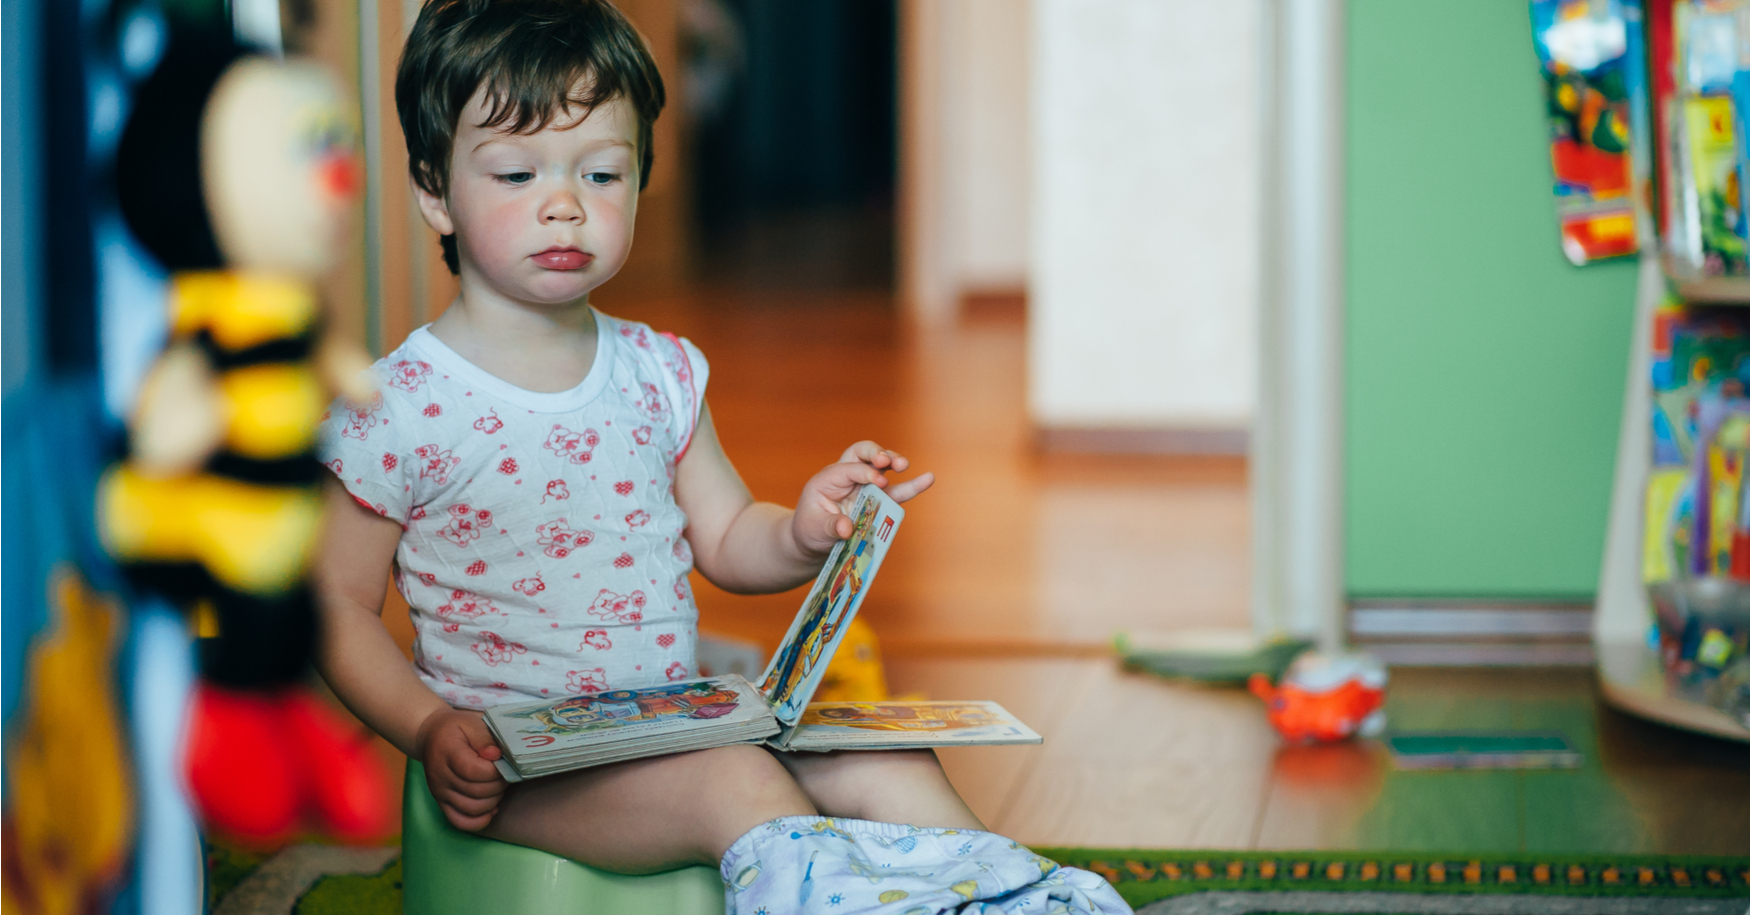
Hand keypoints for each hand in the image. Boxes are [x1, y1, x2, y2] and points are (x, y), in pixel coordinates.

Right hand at [414, 707, 507, 830]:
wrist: (430, 736)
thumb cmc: (456, 728)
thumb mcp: (471, 723)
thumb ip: (484, 738)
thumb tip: (496, 755)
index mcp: (448, 753)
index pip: (474, 772)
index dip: (495, 771)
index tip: (504, 762)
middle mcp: (440, 776)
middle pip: (476, 792)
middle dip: (499, 784)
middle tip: (506, 773)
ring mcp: (439, 792)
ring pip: (472, 809)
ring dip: (493, 800)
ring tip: (499, 786)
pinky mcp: (442, 803)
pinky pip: (460, 822)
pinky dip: (480, 820)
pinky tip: (492, 808)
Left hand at [792, 441, 933, 556]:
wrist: (815, 540)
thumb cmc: (811, 530)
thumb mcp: (814, 529)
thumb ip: (830, 527)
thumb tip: (847, 529)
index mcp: (828, 479)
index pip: (848, 468)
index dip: (864, 472)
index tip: (879, 482)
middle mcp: (847, 477)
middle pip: (862, 453)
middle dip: (876, 453)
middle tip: (887, 462)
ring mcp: (864, 486)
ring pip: (881, 466)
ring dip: (894, 461)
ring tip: (904, 465)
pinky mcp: (877, 499)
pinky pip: (896, 490)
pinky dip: (912, 485)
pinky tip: (928, 478)